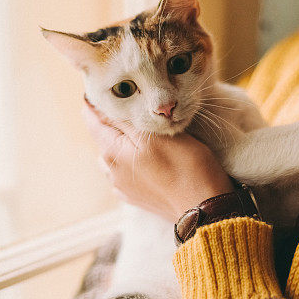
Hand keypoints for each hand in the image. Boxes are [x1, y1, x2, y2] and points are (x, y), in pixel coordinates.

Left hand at [82, 100, 233, 221]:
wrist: (205, 208)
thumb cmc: (186, 167)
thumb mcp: (157, 135)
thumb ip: (126, 122)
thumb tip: (102, 108)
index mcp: (113, 153)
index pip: (93, 121)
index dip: (94, 104)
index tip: (98, 90)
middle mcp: (112, 172)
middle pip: (103, 139)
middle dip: (109, 122)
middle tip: (126, 106)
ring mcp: (123, 188)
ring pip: (112, 158)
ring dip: (119, 144)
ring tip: (135, 133)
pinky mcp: (137, 198)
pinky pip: (123, 175)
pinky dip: (128, 163)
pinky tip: (142, 159)